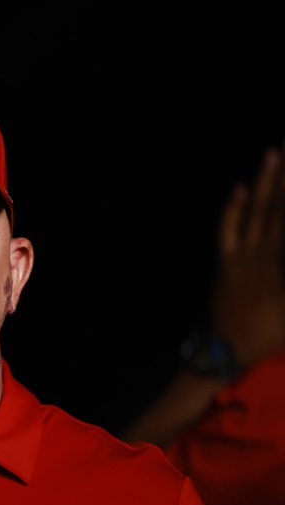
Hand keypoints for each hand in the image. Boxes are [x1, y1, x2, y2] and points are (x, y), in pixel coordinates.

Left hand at [212, 143, 284, 367]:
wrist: (228, 351)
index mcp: (280, 263)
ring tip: (270, 153)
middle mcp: (261, 253)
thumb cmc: (271, 334)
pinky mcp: (225, 263)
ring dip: (262, 181)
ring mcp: (240, 256)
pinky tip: (239, 189)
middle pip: (277, 205)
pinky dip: (233, 208)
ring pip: (253, 211)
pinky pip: (227, 230)